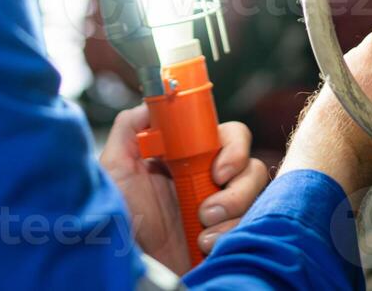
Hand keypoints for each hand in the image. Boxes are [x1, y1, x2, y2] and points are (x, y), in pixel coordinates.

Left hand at [100, 105, 269, 272]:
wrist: (133, 268)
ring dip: (233, 208)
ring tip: (203, 226)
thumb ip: (129, 130)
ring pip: (256, 194)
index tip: (217, 168)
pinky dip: (230, 234)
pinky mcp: (229, 235)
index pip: (227, 135)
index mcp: (188, 159)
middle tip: (211, 201)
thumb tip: (150, 103)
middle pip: (250, 163)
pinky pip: (251, 225)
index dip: (233, 146)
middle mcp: (209, 180)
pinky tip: (205, 245)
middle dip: (238, 182)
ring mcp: (222, 208)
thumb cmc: (121, 222)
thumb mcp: (115, 170)